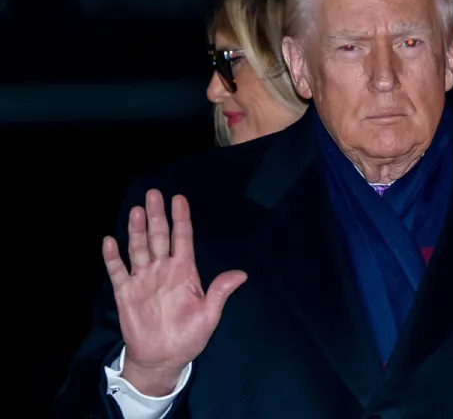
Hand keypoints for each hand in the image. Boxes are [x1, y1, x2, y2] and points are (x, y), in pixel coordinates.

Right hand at [102, 189, 246, 395]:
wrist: (163, 358)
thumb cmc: (189, 336)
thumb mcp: (209, 315)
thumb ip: (220, 292)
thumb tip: (242, 274)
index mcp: (185, 271)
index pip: (182, 238)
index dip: (181, 219)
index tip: (178, 198)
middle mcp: (163, 270)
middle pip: (158, 237)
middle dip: (156, 216)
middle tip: (153, 194)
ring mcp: (144, 279)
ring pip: (139, 248)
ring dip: (136, 230)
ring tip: (136, 210)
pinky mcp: (126, 293)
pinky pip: (118, 271)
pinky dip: (113, 257)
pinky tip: (110, 241)